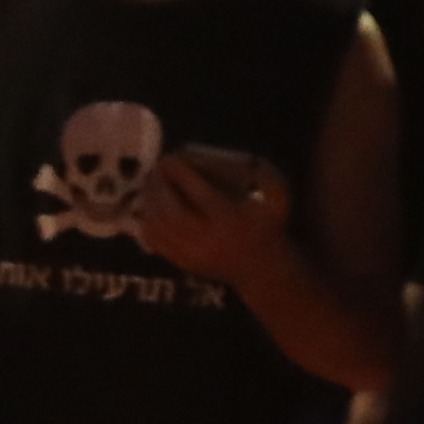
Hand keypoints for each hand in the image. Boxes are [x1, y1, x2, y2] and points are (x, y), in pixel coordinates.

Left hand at [131, 147, 292, 285]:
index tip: (171, 157)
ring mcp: (191, 253)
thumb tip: (242, 155)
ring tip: (149, 183)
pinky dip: (146, 221)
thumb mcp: (276, 197)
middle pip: (170, 209)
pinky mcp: (182, 262)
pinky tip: (147, 207)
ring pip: (158, 226)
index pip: (197, 191)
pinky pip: (154, 241)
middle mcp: (207, 238)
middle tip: (155, 168)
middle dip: (158, 186)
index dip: (179, 172)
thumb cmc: (268, 226)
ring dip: (148, 201)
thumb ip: (262, 172)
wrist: (262, 269)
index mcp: (229, 218)